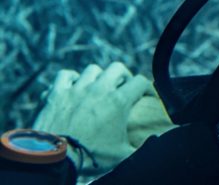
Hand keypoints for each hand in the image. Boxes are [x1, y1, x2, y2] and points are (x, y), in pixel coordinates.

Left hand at [32, 62, 172, 172]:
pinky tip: (73, 87)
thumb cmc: (90, 156)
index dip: (146, 87)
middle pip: (118, 68)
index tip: (145, 95)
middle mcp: (100, 89)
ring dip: (97, 77)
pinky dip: (70, 79)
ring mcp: (77, 89)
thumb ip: (142, 147)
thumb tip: (156, 140)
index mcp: (119, 101)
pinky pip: (65, 75)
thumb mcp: (121, 154)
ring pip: (92, 70)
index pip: (140, 81)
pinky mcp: (56, 93)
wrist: (55, 157)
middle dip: (123, 76)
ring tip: (97, 88)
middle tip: (121, 88)